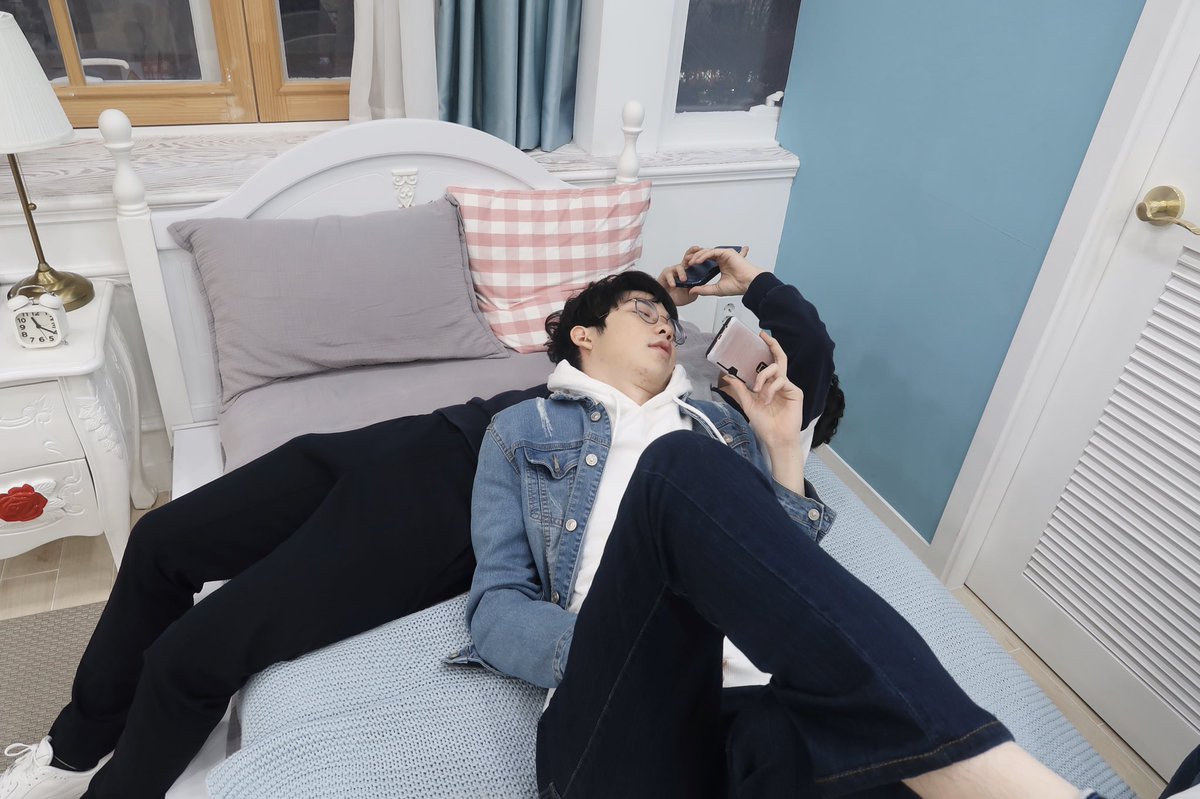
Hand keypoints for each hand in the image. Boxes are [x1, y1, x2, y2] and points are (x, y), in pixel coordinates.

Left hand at [656, 244, 761, 306]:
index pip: (706, 260)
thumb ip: (704, 289)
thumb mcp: (716, 289)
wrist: (748, 285)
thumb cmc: (738, 286)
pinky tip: (698, 261)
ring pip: (707, 252)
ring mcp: (725, 254)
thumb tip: (692, 290)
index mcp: (721, 265)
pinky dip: (704, 255)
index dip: (697, 263)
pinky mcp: (727, 252)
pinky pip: (712, 252)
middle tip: (686, 263)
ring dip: (697, 256)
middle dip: (694, 258)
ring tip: (690, 263)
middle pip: (705, 254)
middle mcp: (722, 258)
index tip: (688, 268)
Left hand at [717, 333, 805, 493]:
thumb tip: (728, 376)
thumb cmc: (764, 423)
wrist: (775, 438)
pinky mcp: (796, 392)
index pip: (769, 363)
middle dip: (772, 345)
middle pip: (780, 358)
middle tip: (763, 336)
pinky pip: (782, 381)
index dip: (767, 349)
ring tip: (758, 392)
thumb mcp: (748, 404)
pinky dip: (771, 388)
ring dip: (763, 378)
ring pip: (777, 369)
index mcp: (770, 384)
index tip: (760, 337)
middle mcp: (780, 383)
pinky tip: (767, 399)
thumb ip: (740, 389)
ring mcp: (788, 386)